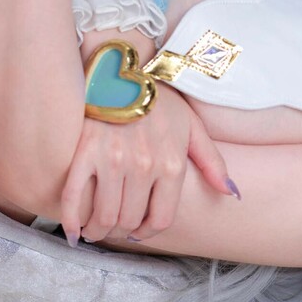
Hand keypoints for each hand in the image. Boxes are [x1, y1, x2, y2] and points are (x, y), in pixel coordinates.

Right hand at [60, 85, 233, 245]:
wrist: (123, 68)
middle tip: (114, 228)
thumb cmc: (158, 98)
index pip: (159, 219)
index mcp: (171, 163)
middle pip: (129, 220)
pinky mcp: (84, 151)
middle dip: (121, 231)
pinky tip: (72, 230)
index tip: (137, 230)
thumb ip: (212, 162)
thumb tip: (230, 194)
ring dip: (98, 230)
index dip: (146, 232)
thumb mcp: (192, 126)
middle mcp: (144, 166)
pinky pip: (74, 197)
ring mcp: (112, 160)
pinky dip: (70, 220)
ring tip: (94, 229)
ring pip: (104, 216)